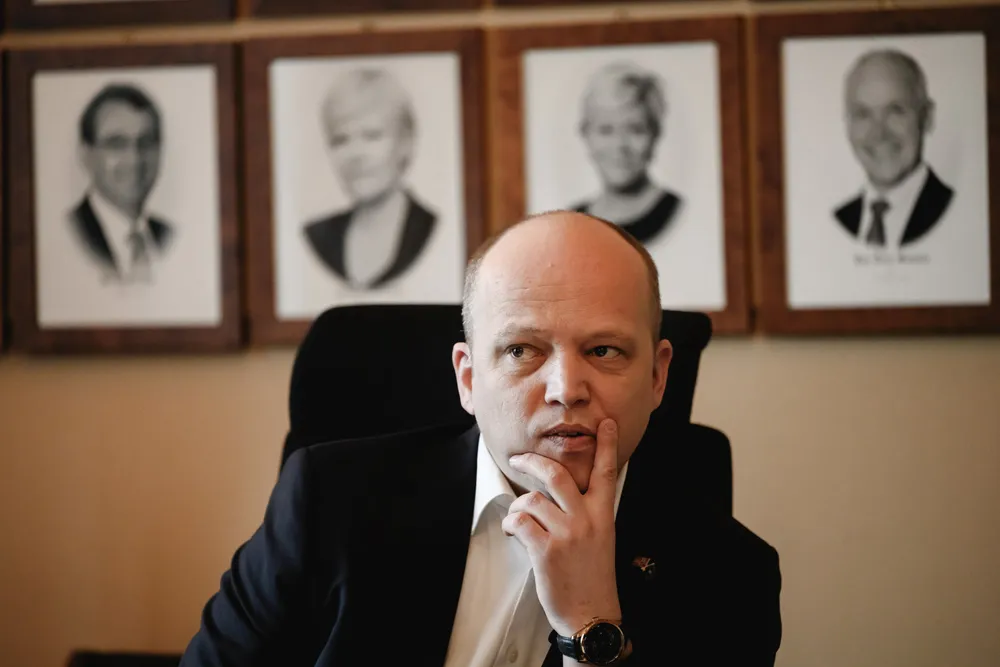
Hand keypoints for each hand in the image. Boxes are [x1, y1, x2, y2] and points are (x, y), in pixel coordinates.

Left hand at [501, 418, 621, 637]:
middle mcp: (586, 519)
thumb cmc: (593, 576)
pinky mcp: (545, 551)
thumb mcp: (602, 537)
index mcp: (604, 514)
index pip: (606, 472)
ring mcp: (566, 534)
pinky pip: (519, 522)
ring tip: (519, 520)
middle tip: (518, 458)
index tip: (606, 423)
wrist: (591, 614)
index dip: (606, 445)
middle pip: (557, 474)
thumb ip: (588, 512)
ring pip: (531, 499)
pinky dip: (510, 525)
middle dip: (532, 461)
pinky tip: (513, 533)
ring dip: (518, 507)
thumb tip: (561, 492)